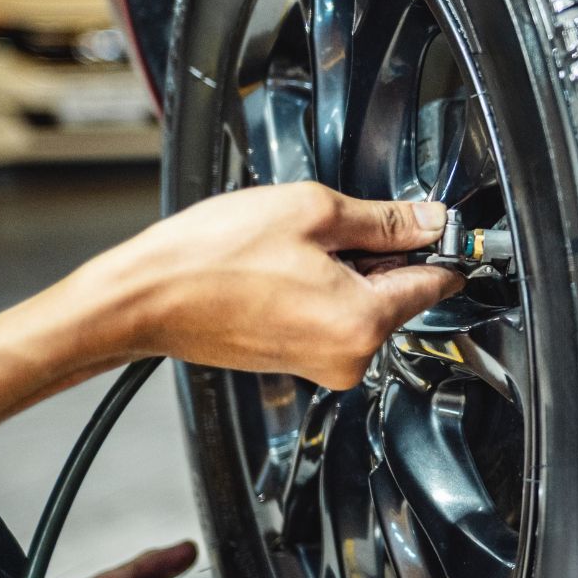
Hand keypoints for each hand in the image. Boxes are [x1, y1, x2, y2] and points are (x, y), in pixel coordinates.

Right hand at [81, 182, 464, 388]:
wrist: (140, 299)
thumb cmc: (209, 259)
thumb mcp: (312, 212)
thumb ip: (384, 219)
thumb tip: (430, 220)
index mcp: (364, 323)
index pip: (438, 282)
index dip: (438, 244)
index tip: (433, 223)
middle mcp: (351, 357)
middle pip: (401, 292)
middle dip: (380, 255)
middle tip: (332, 227)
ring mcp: (324, 365)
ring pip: (365, 302)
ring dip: (346, 270)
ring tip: (294, 250)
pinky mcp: (298, 361)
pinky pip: (334, 316)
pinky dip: (321, 287)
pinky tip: (282, 269)